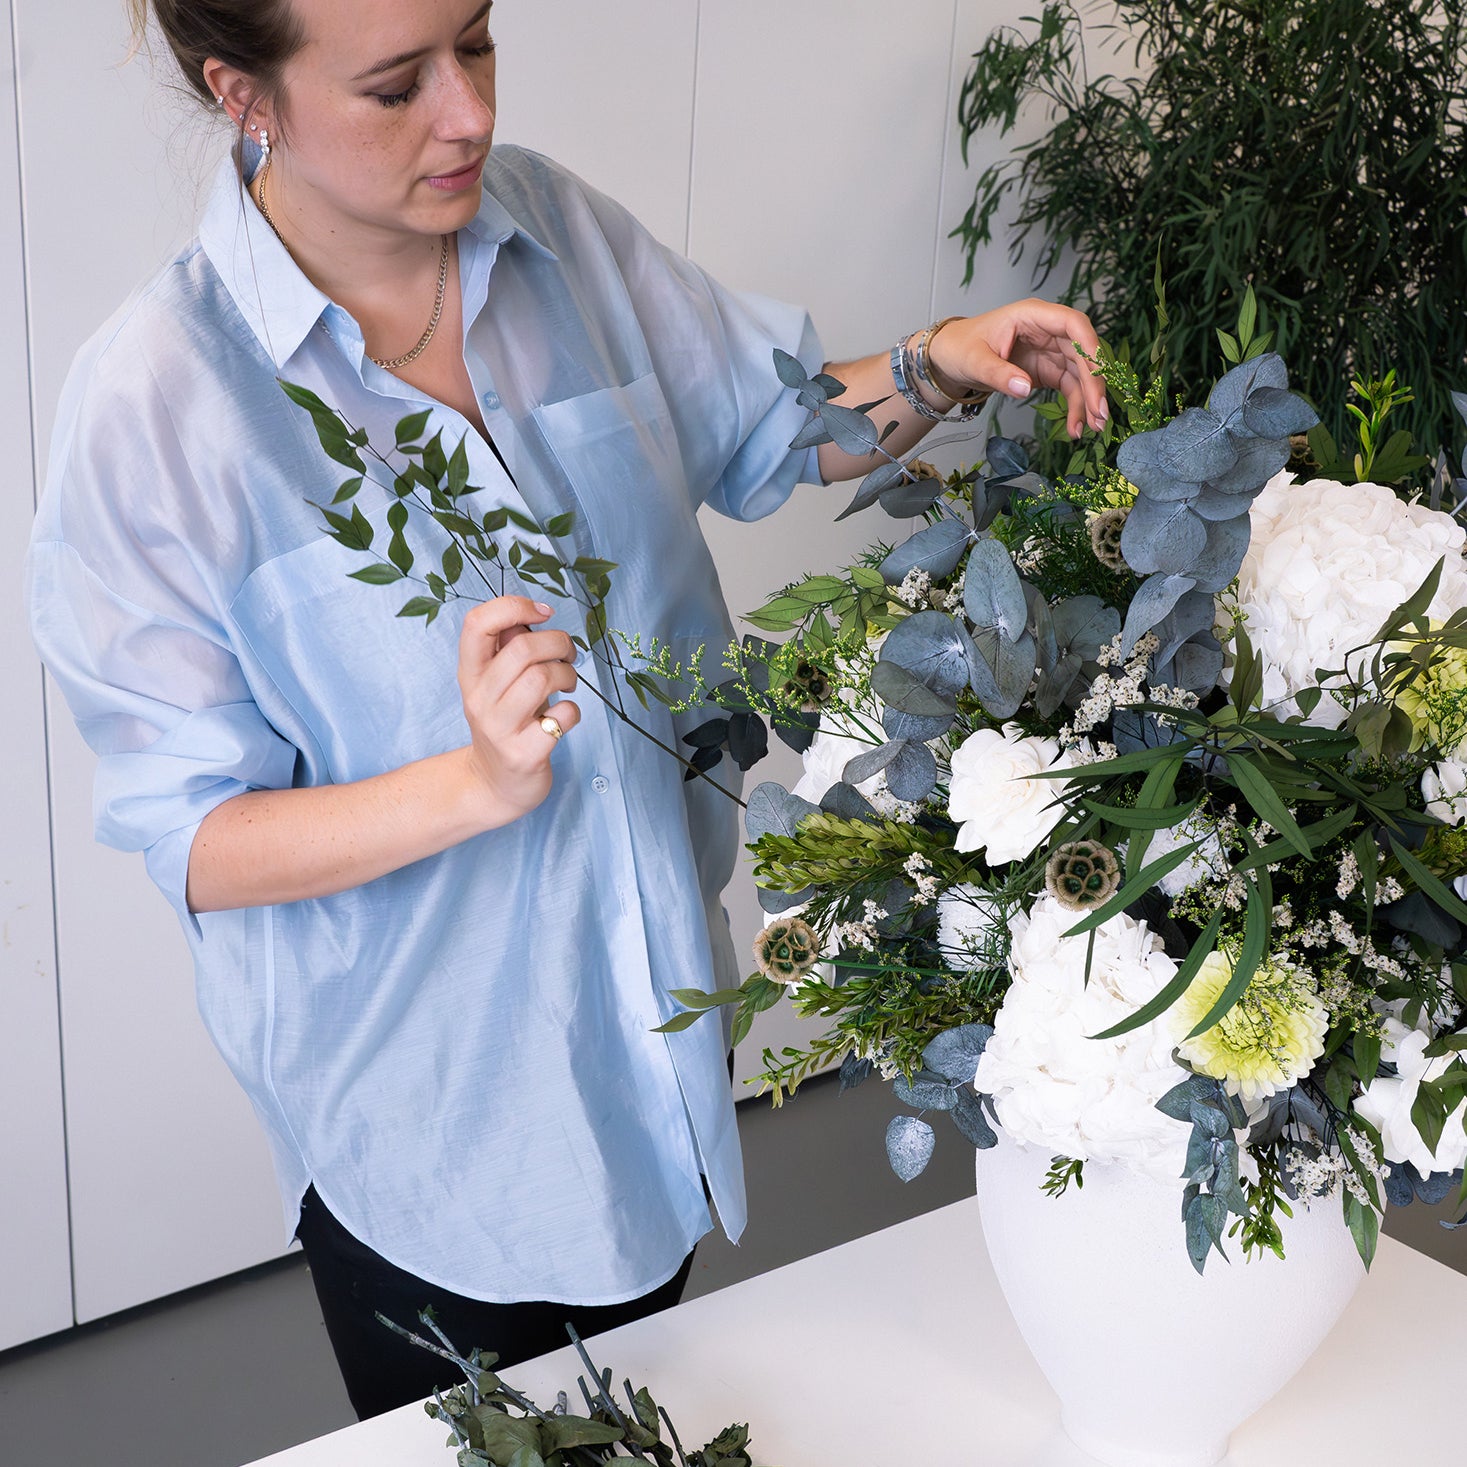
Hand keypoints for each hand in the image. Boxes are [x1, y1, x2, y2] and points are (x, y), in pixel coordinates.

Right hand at [457, 596, 579, 824]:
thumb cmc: (506, 723)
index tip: (542, 613)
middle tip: (569, 654)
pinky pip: (561, 717)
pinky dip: (573, 710)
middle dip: (558, 643)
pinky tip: (566, 716)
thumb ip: (509, 648)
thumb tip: (532, 614)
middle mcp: (479, 698)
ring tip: (568, 683)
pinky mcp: (524, 754)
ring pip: (540, 679)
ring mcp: (499, 729)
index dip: (513, 606)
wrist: (494, 785)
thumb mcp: (497, 683)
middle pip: (521, 649)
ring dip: (567, 674)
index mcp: (470, 674)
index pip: (476, 623)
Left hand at [925, 299, 1106, 437]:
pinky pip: (1070, 388)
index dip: (1090, 347)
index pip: (1073, 324)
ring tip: (1093, 427)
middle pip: (1083, 353)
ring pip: (1081, 374)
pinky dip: (1075, 407)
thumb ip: (999, 374)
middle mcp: (1048, 331)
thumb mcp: (974, 361)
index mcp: (1032, 315)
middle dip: (1094, 383)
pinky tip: (1076, 427)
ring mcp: (1051, 351)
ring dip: (1089, 400)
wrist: (951, 359)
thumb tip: (1024, 387)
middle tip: (1099, 413)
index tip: (1098, 373)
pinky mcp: (1049, 371)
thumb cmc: (961, 347)